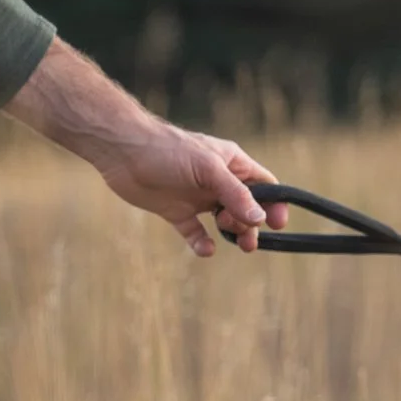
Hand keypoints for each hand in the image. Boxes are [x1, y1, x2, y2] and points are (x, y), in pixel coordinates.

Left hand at [92, 121, 288, 257]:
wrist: (123, 152)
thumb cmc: (168, 151)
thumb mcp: (208, 170)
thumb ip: (234, 194)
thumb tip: (259, 218)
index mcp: (231, 163)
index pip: (264, 185)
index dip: (274, 203)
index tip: (277, 224)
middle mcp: (217, 181)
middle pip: (246, 207)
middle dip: (250, 224)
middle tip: (245, 239)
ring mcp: (196, 197)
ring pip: (223, 220)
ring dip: (231, 233)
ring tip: (232, 242)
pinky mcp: (175, 211)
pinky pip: (194, 232)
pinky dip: (201, 243)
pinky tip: (205, 249)